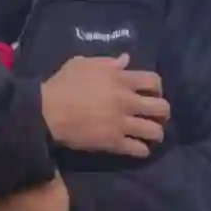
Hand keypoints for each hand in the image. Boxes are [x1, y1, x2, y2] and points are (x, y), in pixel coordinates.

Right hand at [41, 54, 168, 158]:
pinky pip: (138, 149)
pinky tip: (141, 150)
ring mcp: (122, 123)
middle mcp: (127, 101)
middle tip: (157, 116)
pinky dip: (142, 150)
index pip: (154, 81)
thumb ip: (107, 62)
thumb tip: (125, 60)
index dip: (158, 88)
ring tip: (152, 135)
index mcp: (121, 79)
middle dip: (163, 113)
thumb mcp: (83, 64)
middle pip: (161, 107)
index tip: (153, 93)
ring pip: (154, 131)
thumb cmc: (63, 84)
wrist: (48, 111)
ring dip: (156, 133)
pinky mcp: (114, 142)